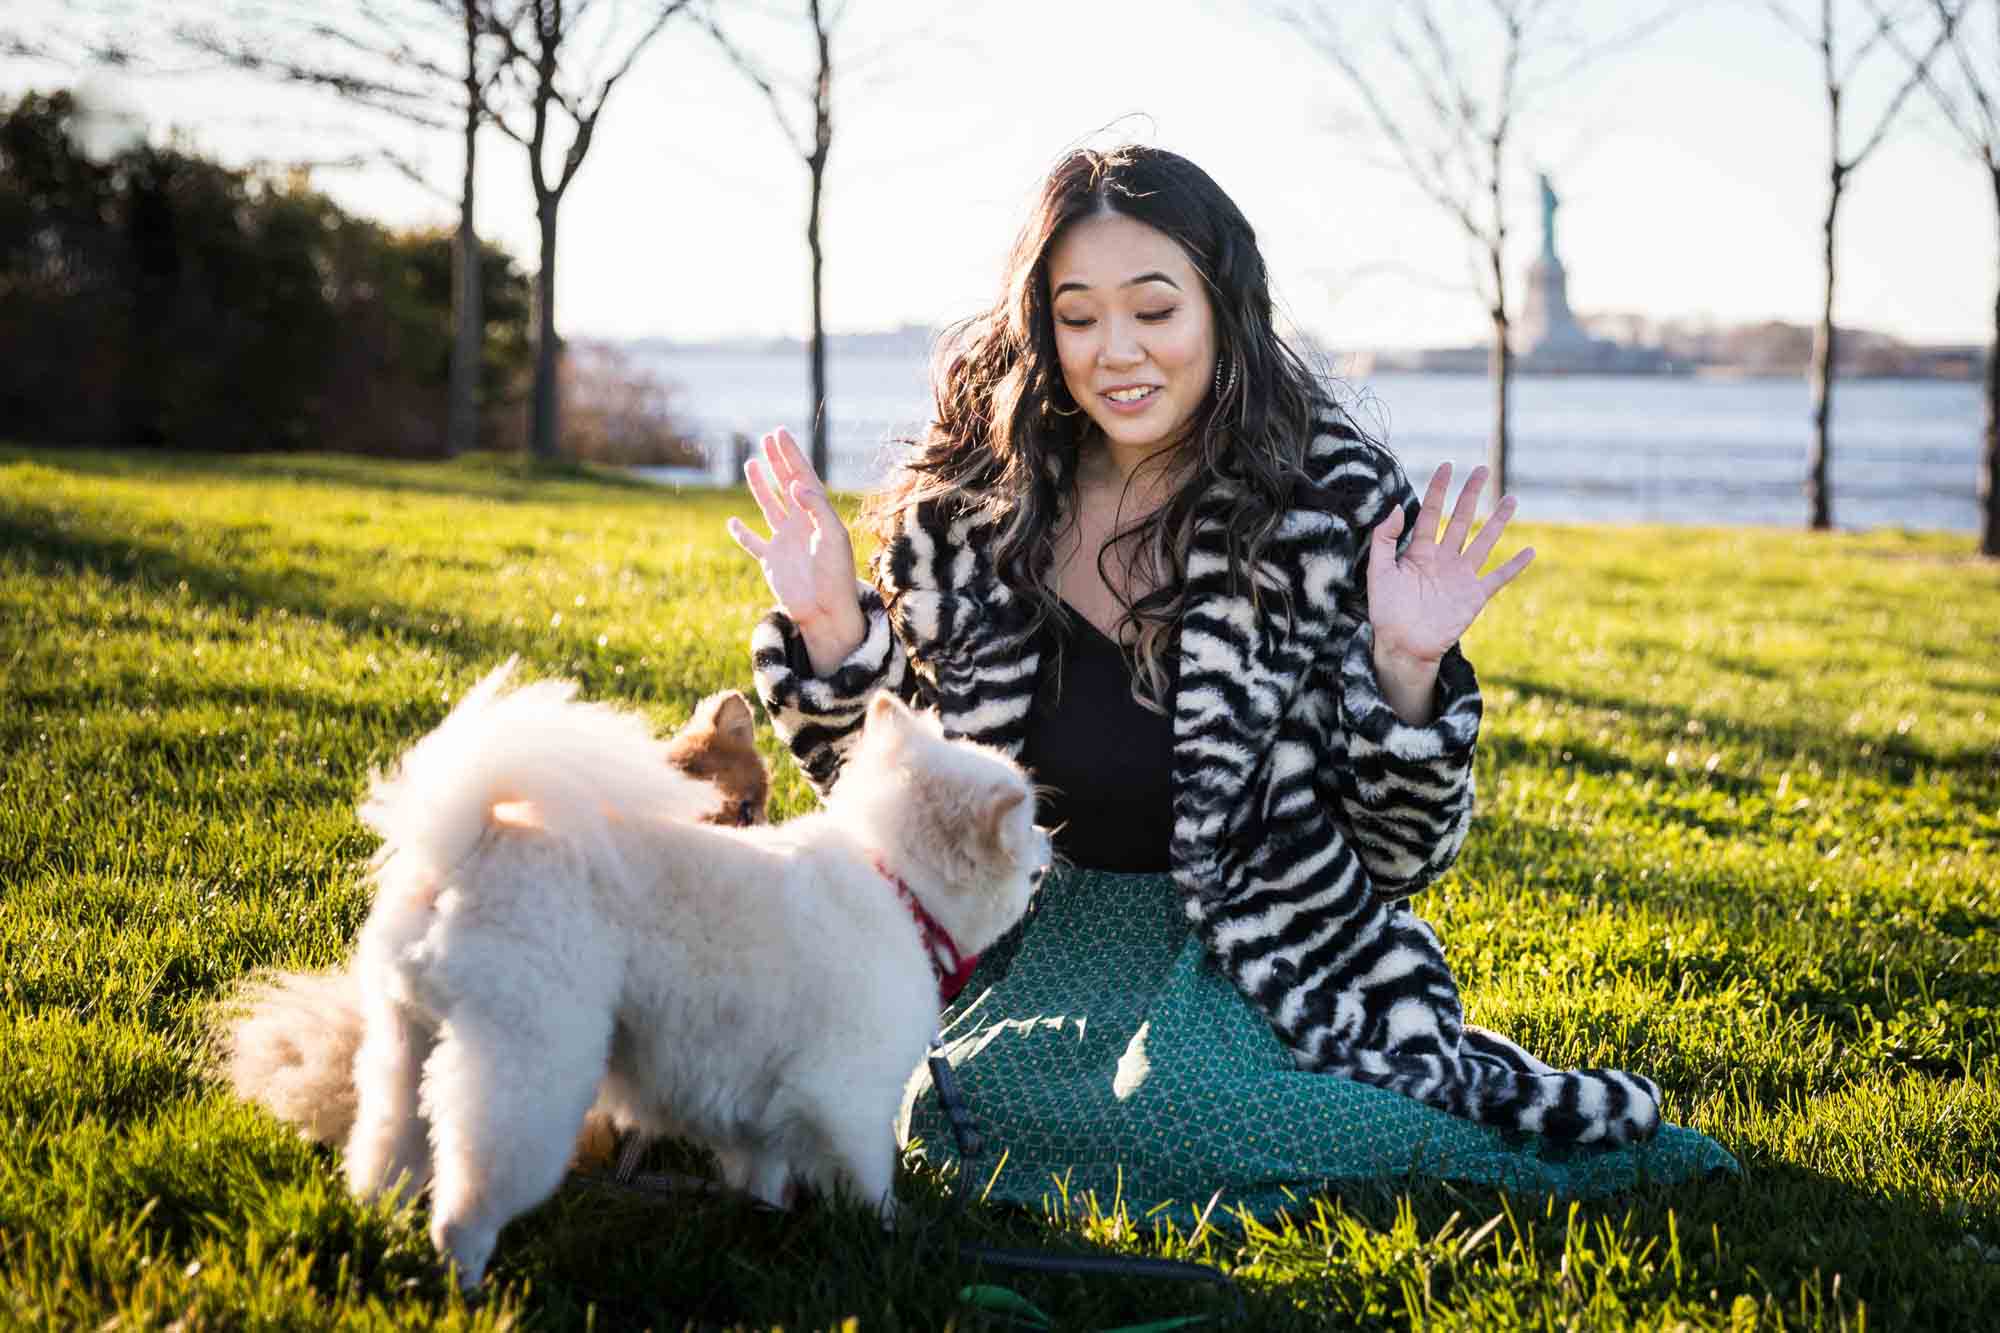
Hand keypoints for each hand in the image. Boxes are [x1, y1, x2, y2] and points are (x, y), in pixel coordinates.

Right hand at [726, 429, 865, 672]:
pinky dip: (741, 533)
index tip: (780, 434)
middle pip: (787, 485)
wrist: (826, 610)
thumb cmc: (836, 574)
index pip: (803, 477)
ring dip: (761, 486)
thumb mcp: (833, 536)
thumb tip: (796, 484)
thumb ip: (817, 508)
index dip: (792, 455)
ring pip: (769, 506)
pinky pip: (752, 543)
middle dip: (778, 461)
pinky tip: (732, 521)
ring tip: (751, 464)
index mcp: (818, 516)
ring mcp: (784, 541)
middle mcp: (801, 524)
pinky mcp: (770, 560)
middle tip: (767, 437)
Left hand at [1366, 464, 1533, 720]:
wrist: (1403, 645)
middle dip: (1470, 495)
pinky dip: (1514, 566)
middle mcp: (1443, 559)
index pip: (1430, 513)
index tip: (1447, 466)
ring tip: (1510, 499)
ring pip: (1483, 541)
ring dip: (1497, 521)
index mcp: (1419, 552)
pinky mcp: (1474, 596)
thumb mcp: (1378, 572)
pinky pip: (1498, 578)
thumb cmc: (1386, 611)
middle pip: (1460, 520)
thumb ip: (1384, 540)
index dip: (1438, 490)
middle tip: (1481, 470)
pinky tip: (1530, 551)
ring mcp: (1461, 576)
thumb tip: (1396, 507)